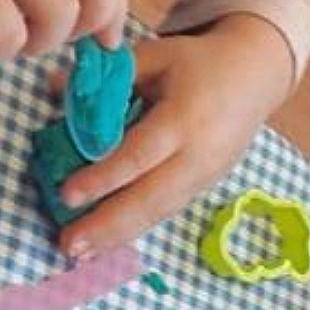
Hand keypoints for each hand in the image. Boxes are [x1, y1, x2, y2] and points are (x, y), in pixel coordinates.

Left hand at [57, 14, 292, 256]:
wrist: (256, 77)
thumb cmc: (198, 63)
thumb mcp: (155, 57)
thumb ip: (107, 76)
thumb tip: (52, 89)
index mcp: (186, 118)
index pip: (140, 154)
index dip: (104, 177)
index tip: (67, 195)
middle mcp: (199, 156)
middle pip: (151, 198)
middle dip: (108, 225)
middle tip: (70, 246)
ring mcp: (205, 177)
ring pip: (159, 212)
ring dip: (119, 236)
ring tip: (81, 253)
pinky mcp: (204, 187)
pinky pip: (166, 210)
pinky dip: (135, 228)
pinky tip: (108, 241)